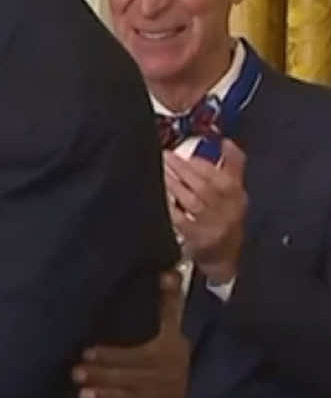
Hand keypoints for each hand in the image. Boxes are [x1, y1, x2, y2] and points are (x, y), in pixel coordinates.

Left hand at [72, 271, 189, 397]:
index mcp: (161, 354)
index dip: (108, 355)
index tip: (86, 352)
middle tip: (76, 374)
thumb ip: (172, 300)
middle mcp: (158, 378)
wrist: (224, 382)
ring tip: (84, 396)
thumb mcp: (184, 323)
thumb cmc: (197, 348)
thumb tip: (167, 272)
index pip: (131, 355)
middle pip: (125, 377)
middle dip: (100, 375)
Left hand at [163, 140, 246, 285]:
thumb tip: (226, 142)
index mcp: (237, 196)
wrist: (226, 255)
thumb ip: (233, 165)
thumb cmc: (228, 217)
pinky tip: (160, 197)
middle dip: (182, 170)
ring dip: (174, 185)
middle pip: (204, 187)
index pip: (221, 176)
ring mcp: (212, 226)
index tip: (185, 155)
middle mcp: (227, 211)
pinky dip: (170, 208)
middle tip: (166, 157)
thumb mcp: (237, 192)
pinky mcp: (197, 239)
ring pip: (191, 202)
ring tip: (160, 172)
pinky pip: (181, 221)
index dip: (202, 164)